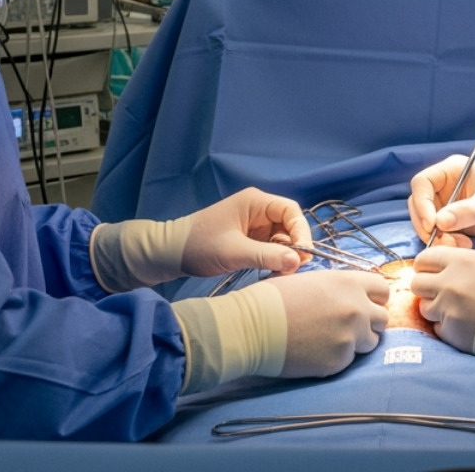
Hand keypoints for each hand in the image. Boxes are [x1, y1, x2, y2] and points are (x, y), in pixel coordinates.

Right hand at [172, 269, 388, 391]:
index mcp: (350, 283)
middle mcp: (356, 308)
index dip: (373, 298)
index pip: (383, 290)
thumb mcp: (313, 280)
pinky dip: (337, 357)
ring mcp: (350, 337)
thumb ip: (341, 288)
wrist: (251, 327)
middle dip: (368, 322)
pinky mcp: (338, 361)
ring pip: (370, 342)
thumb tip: (355, 297)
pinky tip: (315, 350)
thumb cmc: (275, 298)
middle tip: (346, 325)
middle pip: (382, 318)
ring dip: (356, 341)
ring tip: (329, 338)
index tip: (364, 304)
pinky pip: (349, 360)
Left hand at [181, 186, 312, 277]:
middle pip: (289, 225)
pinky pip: (271, 248)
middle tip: (295, 268)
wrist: (170, 253)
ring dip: (285, 255)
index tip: (304, 254)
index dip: (301, 231)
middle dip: (295, 246)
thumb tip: (298, 261)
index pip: (290, 211)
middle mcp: (258, 211)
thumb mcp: (234, 252)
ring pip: (282, 239)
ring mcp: (254, 225)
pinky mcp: (250, 240)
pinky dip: (275, 260)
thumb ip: (266, 256)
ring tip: (283, 273)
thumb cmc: (199, 245)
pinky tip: (274, 272)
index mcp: (255, 202)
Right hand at [408, 159, 474, 249]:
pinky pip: (436, 233)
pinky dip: (444, 242)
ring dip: (437, 237)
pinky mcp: (450, 221)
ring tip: (461, 245)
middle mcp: (444, 185)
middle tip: (446, 242)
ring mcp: (446, 203)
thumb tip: (439, 222)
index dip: (422, 204)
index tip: (433, 225)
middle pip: (418, 205)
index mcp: (451, 170)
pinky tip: (464, 246)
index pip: (422, 183)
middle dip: (428, 226)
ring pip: (425, 222)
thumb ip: (466, 212)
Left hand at [414, 251, 474, 407]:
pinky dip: (447, 328)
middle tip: (441, 295)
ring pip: (424, 307)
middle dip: (426, 289)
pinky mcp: (452, 334)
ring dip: (436, 310)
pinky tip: (466, 326)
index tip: (432, 273)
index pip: (424, 258)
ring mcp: (448, 309)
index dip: (426, 266)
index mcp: (462, 261)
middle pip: (416, 283)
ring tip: (458, 312)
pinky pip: (437, 329)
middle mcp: (450, 283)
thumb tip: (444, 271)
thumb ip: (463, 266)